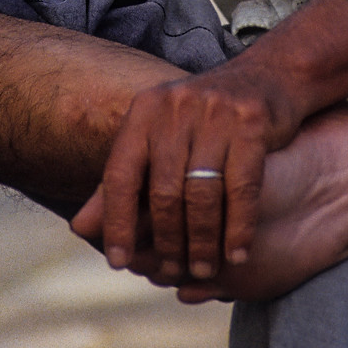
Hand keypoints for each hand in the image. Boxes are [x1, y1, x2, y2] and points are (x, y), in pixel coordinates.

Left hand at [70, 0, 347, 283]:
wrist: (269, 75)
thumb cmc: (205, 117)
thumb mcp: (159, 136)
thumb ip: (123, 180)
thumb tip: (78, 228)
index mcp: (144, 111)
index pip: (120, 174)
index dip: (117, 222)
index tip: (118, 263)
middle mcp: (174, 107)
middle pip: (164, 191)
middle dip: (167, 241)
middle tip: (174, 272)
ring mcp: (214, 112)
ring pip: (201, 193)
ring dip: (203, 241)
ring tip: (204, 269)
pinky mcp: (251, 121)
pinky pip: (241, 187)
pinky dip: (238, 227)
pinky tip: (238, 254)